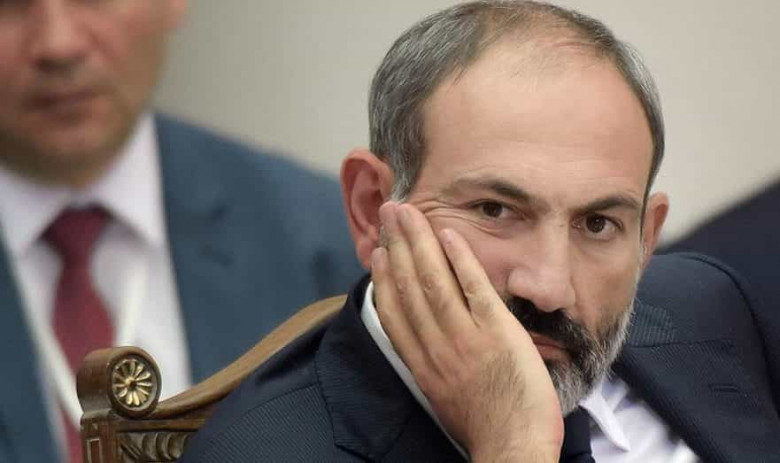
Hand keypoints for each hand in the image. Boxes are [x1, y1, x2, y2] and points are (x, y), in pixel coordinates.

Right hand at [371, 202, 562, 461]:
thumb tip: (423, 339)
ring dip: (419, 242)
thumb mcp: (443, 397)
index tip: (378, 253)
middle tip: (389, 213)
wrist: (514, 447)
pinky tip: (449, 234)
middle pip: (409, 287)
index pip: (394, 312)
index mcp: (422, 364)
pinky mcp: (497, 332)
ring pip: (434, 281)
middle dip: (397, 245)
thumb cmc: (485, 426)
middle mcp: (436, 346)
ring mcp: (465, 338)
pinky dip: (460, 260)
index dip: (383, 278)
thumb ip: (431, 364)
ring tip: (408, 213)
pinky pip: (474, 288)